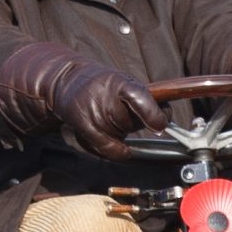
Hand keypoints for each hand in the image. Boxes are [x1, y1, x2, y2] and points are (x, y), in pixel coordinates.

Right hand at [53, 63, 168, 159]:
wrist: (67, 81)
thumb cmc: (104, 86)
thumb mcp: (126, 84)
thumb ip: (148, 100)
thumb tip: (164, 121)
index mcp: (122, 82)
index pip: (138, 97)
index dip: (151, 113)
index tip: (160, 126)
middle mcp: (106, 95)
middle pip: (132, 124)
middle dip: (133, 123)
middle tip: (122, 111)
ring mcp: (93, 110)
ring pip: (120, 136)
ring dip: (119, 134)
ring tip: (108, 118)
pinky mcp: (82, 124)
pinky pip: (106, 147)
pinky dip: (115, 150)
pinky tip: (118, 147)